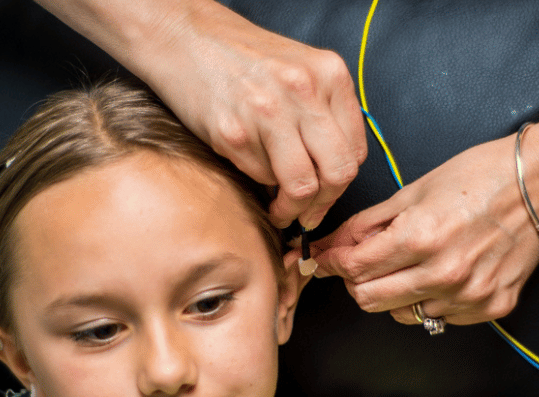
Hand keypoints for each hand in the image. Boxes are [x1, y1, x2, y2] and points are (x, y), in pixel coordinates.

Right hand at [34, 0, 367, 230]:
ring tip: (278, 208)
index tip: (325, 198)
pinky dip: (257, 181)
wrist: (183, 38)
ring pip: (301, 186)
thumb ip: (324, 112)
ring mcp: (268, 112)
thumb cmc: (241, 58)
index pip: (355, 152)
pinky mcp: (233, 133)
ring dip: (290, 208)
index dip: (341, 184)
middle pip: (336, 173)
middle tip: (306, 215)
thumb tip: (333, 174)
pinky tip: (248, 166)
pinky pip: (260, 178)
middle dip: (322, 205)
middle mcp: (303, 90)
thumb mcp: (299, 70)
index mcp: (329, 73)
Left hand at [312, 133, 538, 325]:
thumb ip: (367, 225)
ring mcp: (468, 295)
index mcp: (420, 237)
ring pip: (402, 313)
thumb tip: (329, 245)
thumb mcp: (414, 192)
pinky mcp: (489, 308)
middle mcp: (444, 273)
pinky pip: (439, 317)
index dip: (331, 263)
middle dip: (356, 281)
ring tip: (410, 264)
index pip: (354, 268)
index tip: (322, 260)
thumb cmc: (481, 178)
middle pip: (369, 300)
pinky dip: (430, 300)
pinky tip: (443, 273)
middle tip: (361, 264)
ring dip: (393, 293)